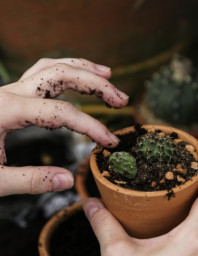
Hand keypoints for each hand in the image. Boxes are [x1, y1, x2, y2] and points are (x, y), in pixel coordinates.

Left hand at [0, 58, 127, 195]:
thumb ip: (31, 181)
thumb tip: (68, 180)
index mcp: (5, 111)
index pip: (61, 113)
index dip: (91, 127)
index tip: (109, 143)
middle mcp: (8, 93)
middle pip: (60, 74)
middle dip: (95, 84)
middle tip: (121, 99)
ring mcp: (7, 91)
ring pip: (49, 66)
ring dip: (81, 68)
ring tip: (107, 73)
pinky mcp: (7, 96)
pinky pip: (39, 75)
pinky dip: (62, 74)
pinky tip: (74, 81)